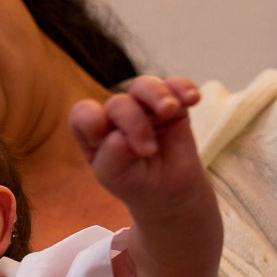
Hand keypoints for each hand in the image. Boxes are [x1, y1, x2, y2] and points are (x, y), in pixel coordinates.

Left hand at [70, 75, 202, 204]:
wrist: (169, 191)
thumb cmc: (134, 181)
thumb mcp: (115, 176)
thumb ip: (111, 156)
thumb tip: (119, 135)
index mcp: (93, 131)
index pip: (84, 113)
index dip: (92, 120)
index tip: (111, 139)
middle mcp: (115, 115)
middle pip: (118, 102)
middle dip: (134, 123)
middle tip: (148, 150)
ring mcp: (144, 107)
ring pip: (144, 86)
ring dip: (157, 95)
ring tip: (169, 110)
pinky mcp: (172, 105)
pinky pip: (176, 86)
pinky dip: (183, 88)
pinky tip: (192, 99)